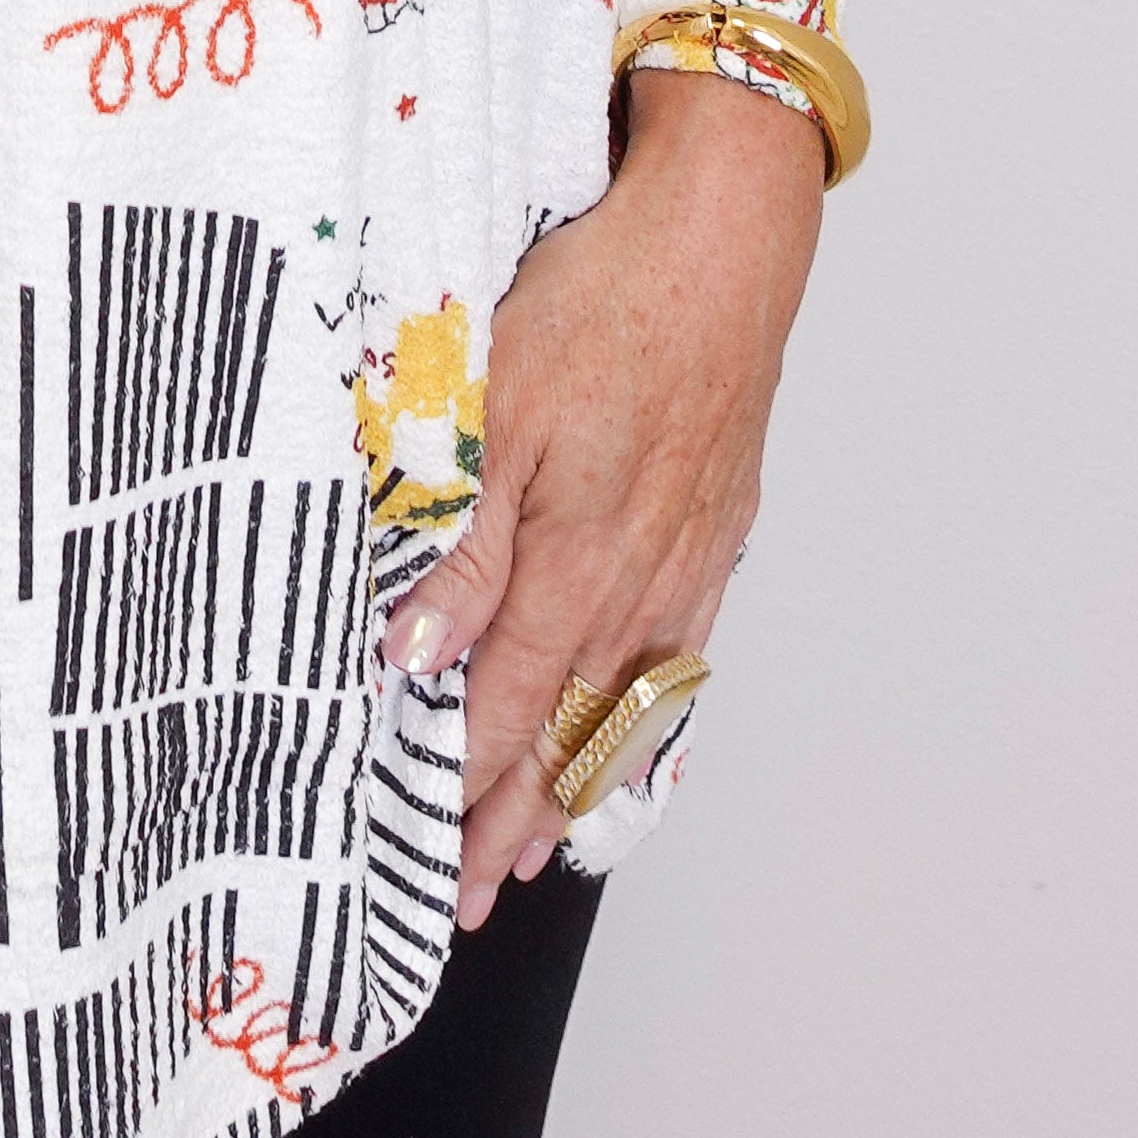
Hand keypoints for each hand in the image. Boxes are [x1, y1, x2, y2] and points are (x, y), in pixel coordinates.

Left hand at [383, 64, 823, 928]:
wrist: (724, 239)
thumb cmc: (605, 303)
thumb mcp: (496, 411)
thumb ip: (460, 548)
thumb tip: (413, 660)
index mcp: (578, 564)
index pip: (504, 712)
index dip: (462, 796)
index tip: (426, 868)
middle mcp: (641, 583)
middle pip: (569, 732)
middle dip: (513, 820)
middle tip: (471, 899)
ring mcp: (688, 559)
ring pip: (626, 702)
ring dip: (577, 779)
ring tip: (537, 847)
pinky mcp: (717, 523)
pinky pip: (676, 650)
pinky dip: (643, 711)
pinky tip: (631, 727)